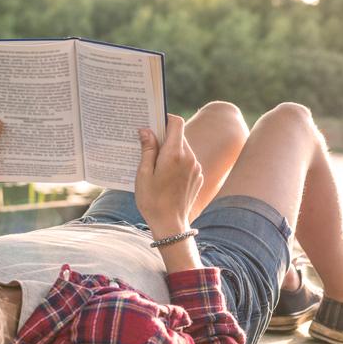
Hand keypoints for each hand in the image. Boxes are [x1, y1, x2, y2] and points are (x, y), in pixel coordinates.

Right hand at [134, 115, 203, 237]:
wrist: (170, 224)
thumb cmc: (152, 200)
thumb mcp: (143, 174)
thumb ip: (147, 150)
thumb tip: (147, 131)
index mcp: (174, 154)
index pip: (176, 123)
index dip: (165, 119)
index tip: (153, 123)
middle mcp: (189, 158)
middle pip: (179, 136)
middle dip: (164, 137)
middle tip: (148, 145)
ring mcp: (196, 168)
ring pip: (184, 149)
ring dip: (170, 151)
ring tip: (155, 164)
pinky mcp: (198, 177)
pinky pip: (188, 162)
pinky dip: (177, 163)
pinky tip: (165, 176)